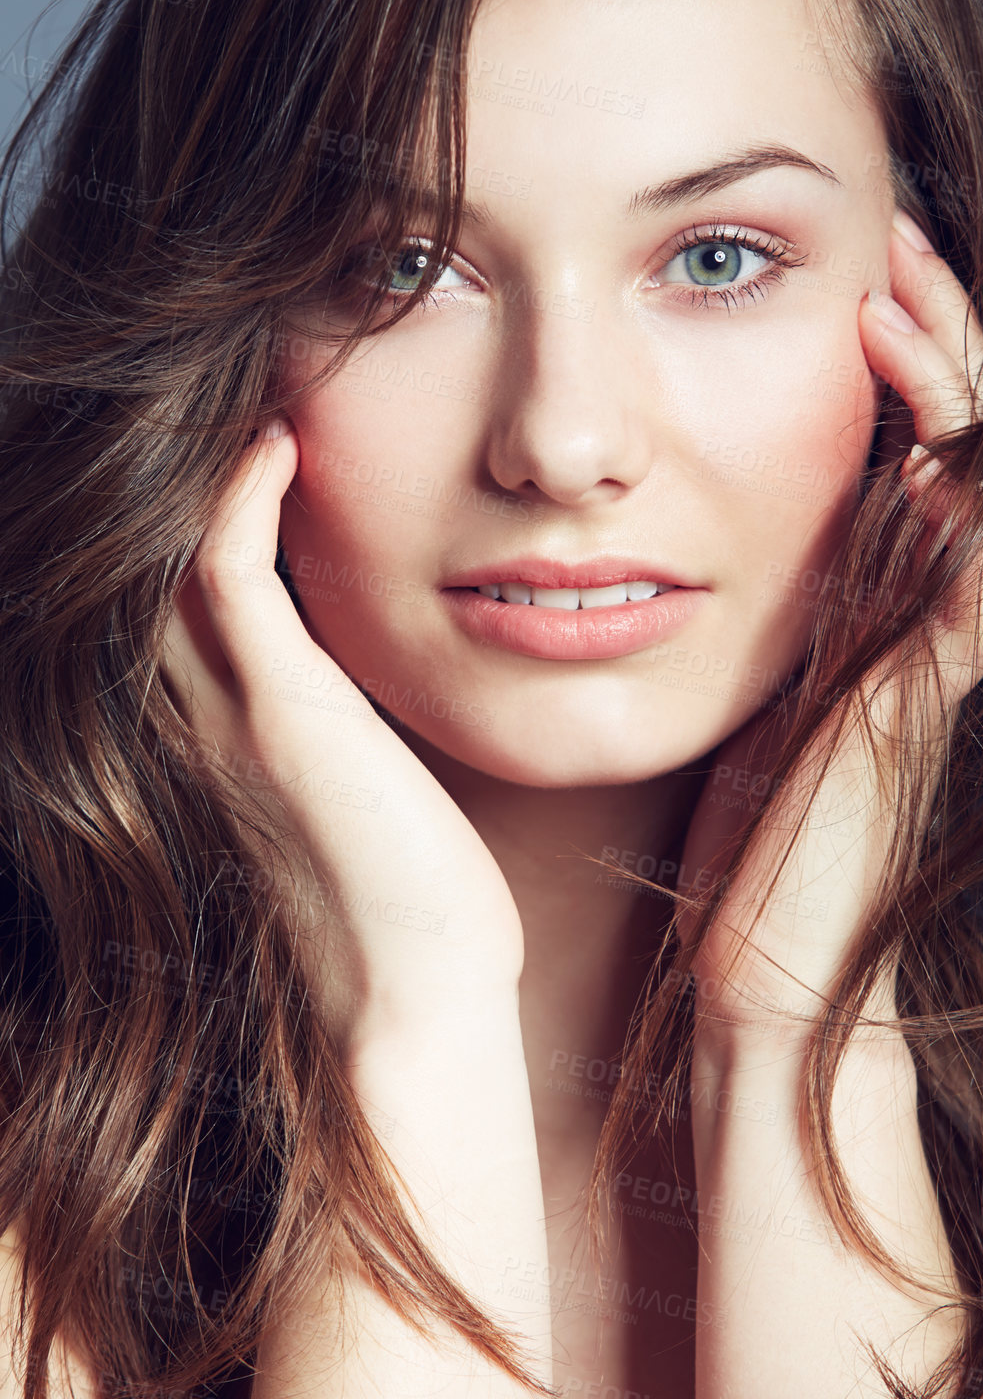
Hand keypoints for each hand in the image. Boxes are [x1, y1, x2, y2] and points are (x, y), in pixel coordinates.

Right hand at [161, 420, 523, 1046]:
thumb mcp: (362, 801)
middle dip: (176, 485)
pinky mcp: (279, 716)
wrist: (419, 996)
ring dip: (205, 474)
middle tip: (226, 401)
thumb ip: (342, 736)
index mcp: (222, 740)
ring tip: (250, 402)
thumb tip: (381, 694)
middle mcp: (200, 723)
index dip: (195, 520)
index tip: (247, 448)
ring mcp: (230, 717)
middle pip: (148, 570)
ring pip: (169, 560)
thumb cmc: (412, 907)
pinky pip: (226, 577)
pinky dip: (242, 501)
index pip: (177, 605)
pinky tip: (277, 446)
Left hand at [676, 211, 982, 1032]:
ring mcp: (927, 648)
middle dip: (925, 325)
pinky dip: (949, 503)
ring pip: (973, 482)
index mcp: (858, 589)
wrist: (763, 962)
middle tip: (887, 231)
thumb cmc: (725, 832)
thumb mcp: (721, 685)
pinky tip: (914, 434)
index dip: (878, 340)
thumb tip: (619, 524)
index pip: (891, 426)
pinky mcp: (921, 701)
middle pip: (948, 427)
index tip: (831, 255)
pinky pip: (966, 579)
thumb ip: (715, 601)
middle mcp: (908, 601)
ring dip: (942, 382)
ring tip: (897, 291)